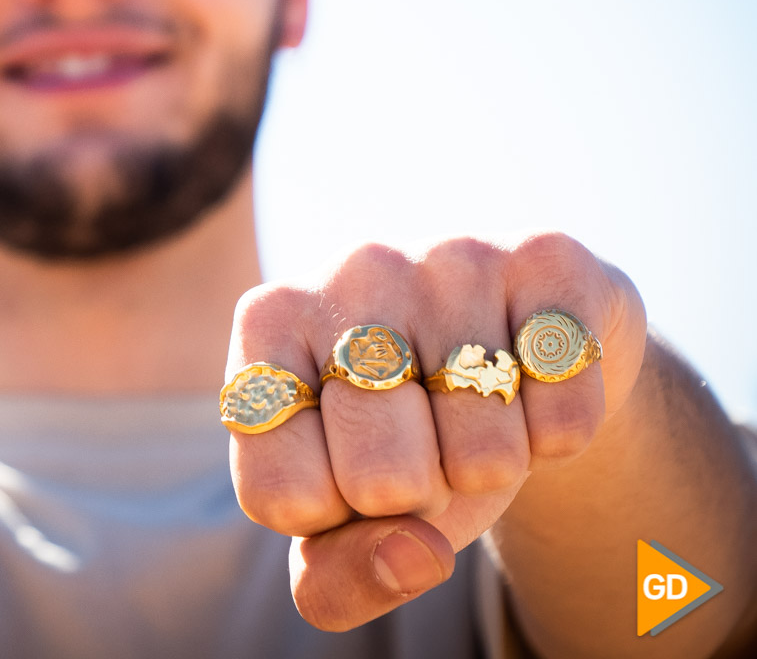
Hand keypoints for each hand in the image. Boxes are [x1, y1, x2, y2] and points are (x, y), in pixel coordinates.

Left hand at [226, 232, 647, 629]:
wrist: (519, 355)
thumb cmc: (409, 440)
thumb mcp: (348, 517)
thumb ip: (338, 578)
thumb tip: (412, 554)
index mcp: (268, 322)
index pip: (281, 497)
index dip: (332, 518)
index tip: (347, 475)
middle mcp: (350, 269)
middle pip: (381, 480)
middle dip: (418, 496)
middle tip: (427, 444)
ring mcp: (449, 255)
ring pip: (482, 456)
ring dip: (493, 468)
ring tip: (478, 415)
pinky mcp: (546, 260)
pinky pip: (565, 418)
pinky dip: (560, 435)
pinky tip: (536, 384)